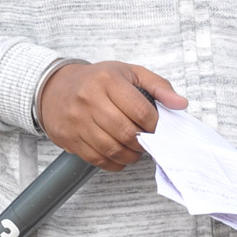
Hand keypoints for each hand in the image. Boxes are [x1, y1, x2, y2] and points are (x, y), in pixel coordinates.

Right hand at [38, 60, 187, 171]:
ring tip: (135, 149)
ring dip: (130, 155)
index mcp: (108, 80)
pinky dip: (114, 163)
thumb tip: (180, 103)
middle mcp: (90, 99)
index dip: (154, 125)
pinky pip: (97, 159)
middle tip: (146, 140)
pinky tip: (119, 155)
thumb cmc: (97, 80)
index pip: (141, 110)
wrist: (55, 87)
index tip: (156, 127)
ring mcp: (77, 120)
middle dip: (143, 142)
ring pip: (112, 149)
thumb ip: (158, 86)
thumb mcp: (128, 72)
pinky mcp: (69, 138)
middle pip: (126, 132)